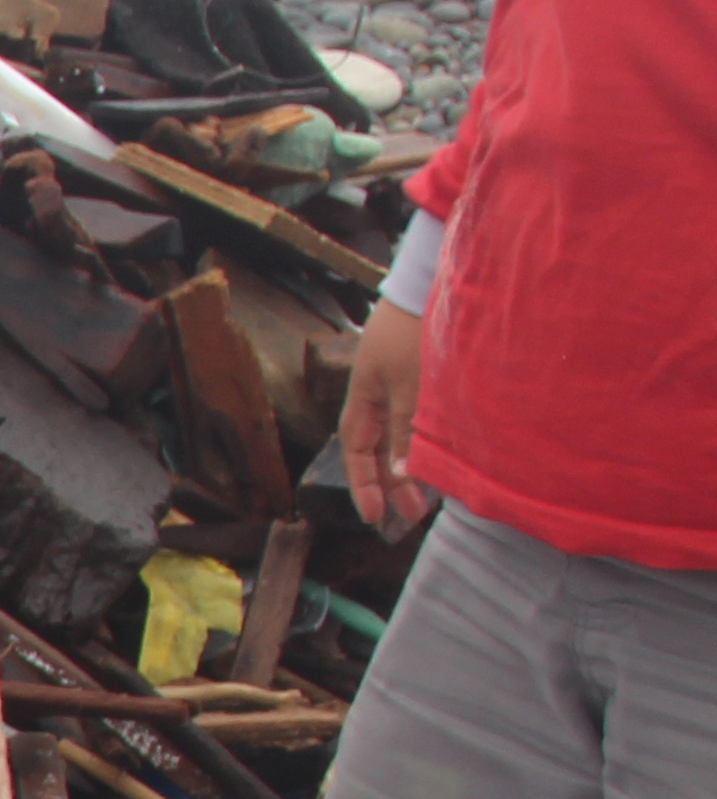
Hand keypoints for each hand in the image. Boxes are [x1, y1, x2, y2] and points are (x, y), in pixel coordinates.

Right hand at [344, 298, 429, 534]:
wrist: (433, 281)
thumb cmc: (417, 331)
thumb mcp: (413, 386)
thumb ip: (408, 430)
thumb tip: (402, 475)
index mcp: (364, 397)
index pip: (357, 452)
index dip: (364, 485)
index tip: (376, 517)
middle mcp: (378, 393)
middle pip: (379, 447)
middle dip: (392, 482)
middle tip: (411, 514)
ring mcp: (401, 382)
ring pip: (401, 434)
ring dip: (412, 463)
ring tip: (430, 493)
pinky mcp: (423, 373)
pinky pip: (419, 418)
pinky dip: (426, 440)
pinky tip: (441, 452)